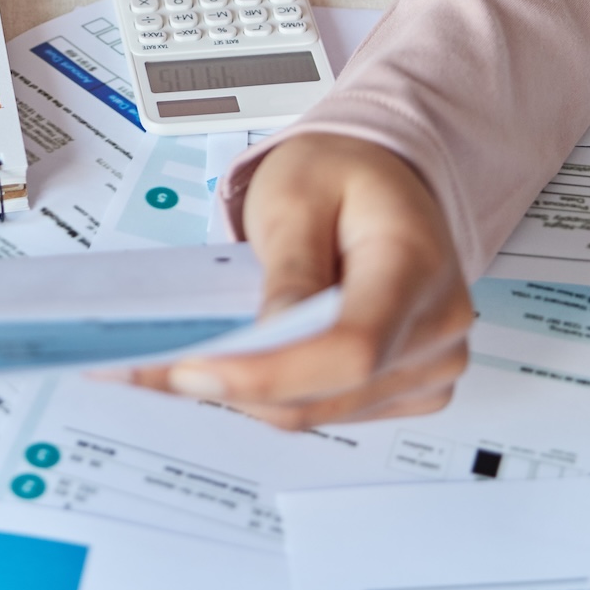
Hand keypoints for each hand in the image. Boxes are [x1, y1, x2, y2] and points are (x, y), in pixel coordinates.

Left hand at [129, 133, 472, 428]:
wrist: (383, 180)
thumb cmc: (343, 178)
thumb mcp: (296, 196)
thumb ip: (287, 269)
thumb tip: (265, 340)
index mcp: (416, 267)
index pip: (352, 347)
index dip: (269, 372)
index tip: (194, 369)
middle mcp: (437, 329)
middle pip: (327, 392)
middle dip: (234, 385)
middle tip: (153, 368)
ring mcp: (429, 367)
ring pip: (318, 411)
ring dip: (244, 394)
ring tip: (178, 363)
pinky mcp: (407, 390)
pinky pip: (327, 410)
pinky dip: (272, 393)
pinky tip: (234, 363)